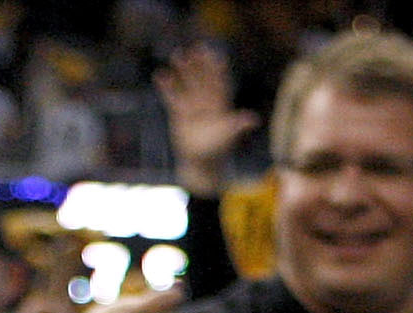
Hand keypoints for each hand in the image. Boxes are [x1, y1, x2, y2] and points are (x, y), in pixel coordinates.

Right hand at [153, 42, 255, 196]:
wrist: (200, 164)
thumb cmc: (216, 151)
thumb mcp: (227, 136)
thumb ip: (237, 126)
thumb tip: (252, 120)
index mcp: (220, 104)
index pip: (218, 81)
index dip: (216, 68)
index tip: (213, 54)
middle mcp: (206, 101)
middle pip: (202, 78)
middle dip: (198, 64)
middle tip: (194, 48)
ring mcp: (192, 106)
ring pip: (187, 84)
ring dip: (183, 70)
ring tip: (177, 54)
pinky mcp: (178, 114)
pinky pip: (172, 97)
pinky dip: (167, 86)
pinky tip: (160, 74)